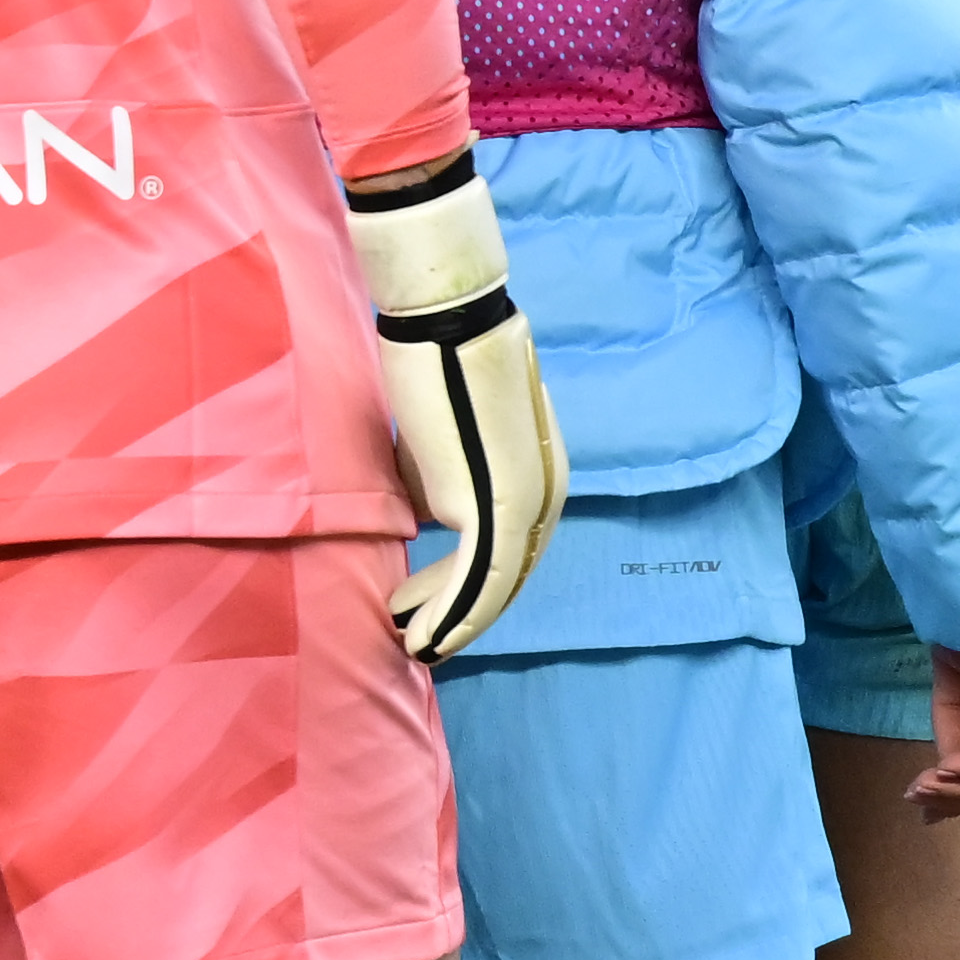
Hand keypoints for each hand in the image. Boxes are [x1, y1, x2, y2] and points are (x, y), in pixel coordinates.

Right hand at [347, 151, 562, 660]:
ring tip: (413, 641)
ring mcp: (525, 501)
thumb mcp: (444, 433)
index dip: (471, 581)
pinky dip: (450, 613)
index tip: (427, 595)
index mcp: (541, 471)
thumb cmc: (436, 358)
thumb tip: (423, 511)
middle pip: (508, 573)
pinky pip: (477, 578)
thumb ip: (442, 474)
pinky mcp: (496, 504)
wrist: (446, 318)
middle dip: (462, 609)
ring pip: (494, 585)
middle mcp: (546, 493)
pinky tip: (420, 634)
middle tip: (418, 628)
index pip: (511, 544)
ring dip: (453, 622)